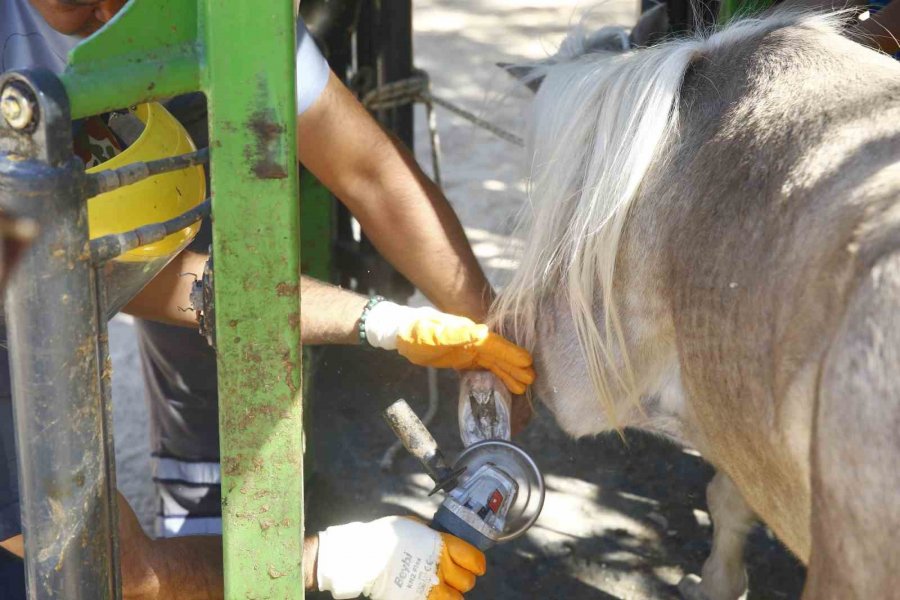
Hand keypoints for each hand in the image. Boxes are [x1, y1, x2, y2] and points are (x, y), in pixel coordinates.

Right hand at [316, 516, 485, 599]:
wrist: (363, 555)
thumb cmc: (385, 535)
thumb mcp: (413, 525)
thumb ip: (429, 533)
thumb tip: (435, 534)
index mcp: (442, 545)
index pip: (473, 558)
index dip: (477, 563)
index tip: (475, 565)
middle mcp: (440, 567)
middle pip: (467, 581)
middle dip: (463, 579)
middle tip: (454, 575)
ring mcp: (430, 587)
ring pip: (456, 599)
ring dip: (452, 595)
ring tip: (442, 589)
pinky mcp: (419, 599)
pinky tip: (430, 594)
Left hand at [365, 302, 535, 393]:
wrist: (405, 333)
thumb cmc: (419, 332)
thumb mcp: (435, 333)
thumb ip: (457, 334)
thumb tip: (482, 334)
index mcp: (472, 334)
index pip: (496, 345)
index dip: (511, 354)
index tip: (527, 363)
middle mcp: (476, 343)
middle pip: (500, 357)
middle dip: (515, 369)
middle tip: (531, 382)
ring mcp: (472, 353)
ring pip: (495, 366)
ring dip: (509, 377)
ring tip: (523, 390)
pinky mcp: (466, 363)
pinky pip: (486, 373)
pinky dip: (496, 381)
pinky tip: (504, 393)